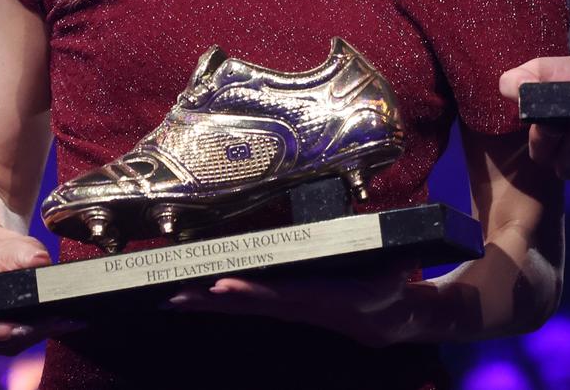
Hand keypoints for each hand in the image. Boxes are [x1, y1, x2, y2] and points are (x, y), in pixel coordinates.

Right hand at [0, 232, 77, 354]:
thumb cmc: (9, 253)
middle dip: (28, 333)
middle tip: (61, 324)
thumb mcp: (21, 247)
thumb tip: (40, 260)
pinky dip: (23, 343)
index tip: (28, 329)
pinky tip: (46, 331)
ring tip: (59, 326)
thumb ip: (29, 253)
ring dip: (29, 340)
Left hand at [166, 265, 421, 345]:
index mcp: (322, 296)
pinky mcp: (282, 306)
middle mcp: (297, 305)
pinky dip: (218, 300)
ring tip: (172, 297)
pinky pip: (246, 304)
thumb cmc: (388, 287)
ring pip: (242, 306)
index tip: (223, 284)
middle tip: (177, 294)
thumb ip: (391, 262)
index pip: (281, 293)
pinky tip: (194, 297)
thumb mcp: (394, 271)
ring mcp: (287, 307)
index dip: (252, 290)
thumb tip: (397, 250)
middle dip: (213, 299)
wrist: (385, 320)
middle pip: (249, 302)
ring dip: (207, 302)